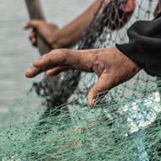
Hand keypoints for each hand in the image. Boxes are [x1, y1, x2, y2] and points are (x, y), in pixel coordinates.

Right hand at [23, 19, 60, 48]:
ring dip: (33, 43)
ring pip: (36, 43)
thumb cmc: (50, 32)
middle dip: (32, 37)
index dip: (33, 32)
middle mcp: (48, 35)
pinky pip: (39, 48)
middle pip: (35, 37)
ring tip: (35, 42)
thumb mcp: (39, 24)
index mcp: (48, 28)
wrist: (58, 42)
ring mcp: (48, 42)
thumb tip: (23, 26)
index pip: (36, 30)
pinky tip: (37, 47)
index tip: (33, 33)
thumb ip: (31, 23)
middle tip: (33, 39)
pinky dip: (37, 47)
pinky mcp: (48, 49)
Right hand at [25, 46, 140, 105]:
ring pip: (60, 60)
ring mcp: (83, 59)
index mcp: (86, 58)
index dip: (48, 60)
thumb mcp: (113, 79)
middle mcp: (82, 56)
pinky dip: (57, 68)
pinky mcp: (86, 63)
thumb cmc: (124, 65)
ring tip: (31, 74)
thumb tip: (90, 105)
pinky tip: (49, 74)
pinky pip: (68, 64)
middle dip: (41, 64)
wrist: (133, 55)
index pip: (63, 56)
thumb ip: (100, 90)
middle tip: (27, 74)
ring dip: (46, 66)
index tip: (36, 65)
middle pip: (57, 57)